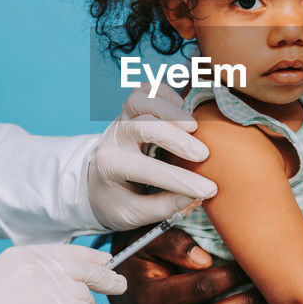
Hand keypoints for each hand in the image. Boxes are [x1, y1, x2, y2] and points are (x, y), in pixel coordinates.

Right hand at [0, 244, 125, 303]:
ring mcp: (54, 285)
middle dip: (105, 276)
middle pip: (86, 266)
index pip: (67, 251)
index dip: (89, 256)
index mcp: (24, 254)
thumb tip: (56, 287)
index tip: (102, 260)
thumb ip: (29, 276)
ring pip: (88, 293)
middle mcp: (42, 265)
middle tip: (117, 283)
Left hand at [88, 84, 218, 230]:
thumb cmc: (116, 200)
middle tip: (203, 154)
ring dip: (170, 111)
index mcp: (111, 167)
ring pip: (140, 100)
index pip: (147, 170)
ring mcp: (121, 119)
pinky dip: (164, 94)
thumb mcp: (134, 214)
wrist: (94, 182)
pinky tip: (181, 108)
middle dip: (177, 139)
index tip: (209, 189)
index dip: (181, 180)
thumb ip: (165, 206)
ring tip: (194, 127)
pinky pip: (145, 89)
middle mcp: (114, 138)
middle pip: (143, 126)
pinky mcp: (130, 108)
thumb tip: (198, 195)